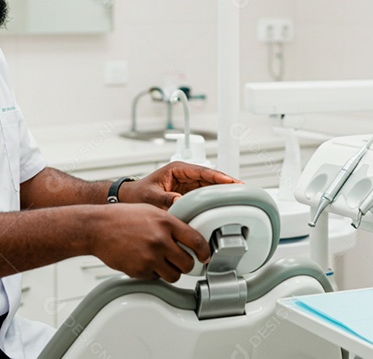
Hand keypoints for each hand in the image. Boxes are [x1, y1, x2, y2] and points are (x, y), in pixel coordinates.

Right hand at [90, 204, 208, 281]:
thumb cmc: (123, 218)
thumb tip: (190, 239)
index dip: (204, 252)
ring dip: (171, 272)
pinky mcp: (139, 271)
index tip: (204, 256)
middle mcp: (159, 240)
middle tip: (181, 261)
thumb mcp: (152, 211)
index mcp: (166, 222)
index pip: (196, 241)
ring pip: (174, 275)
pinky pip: (155, 278)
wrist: (97, 228)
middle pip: (187, 263)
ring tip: (162, 262)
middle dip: (186, 264)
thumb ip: (172, 224)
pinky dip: (153, 273)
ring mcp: (149, 257)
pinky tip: (144, 261)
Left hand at [119, 162, 240, 209]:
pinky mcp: (188, 193)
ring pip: (210, 185)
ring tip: (239, 196)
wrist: (130, 199)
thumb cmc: (138, 194)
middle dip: (226, 182)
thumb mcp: (151, 196)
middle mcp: (185, 174)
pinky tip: (225, 203)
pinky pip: (205, 194)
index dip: (217, 176)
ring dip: (223, 190)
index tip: (230, 181)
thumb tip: (180, 202)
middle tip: (242, 189)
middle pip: (210, 177)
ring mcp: (188, 183)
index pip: (202, 171)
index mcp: (177, 169)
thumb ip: (165, 199)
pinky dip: (214, 198)